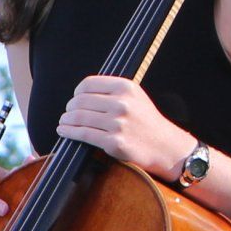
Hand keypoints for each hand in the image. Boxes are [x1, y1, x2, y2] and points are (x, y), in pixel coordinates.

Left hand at [54, 75, 188, 181]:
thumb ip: (111, 91)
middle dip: (70, 108)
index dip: (77, 92)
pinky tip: (64, 131)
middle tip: (67, 113)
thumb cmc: (147, 122)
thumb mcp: (135, 97)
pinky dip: (68, 132)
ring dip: (66, 120)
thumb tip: (80, 94)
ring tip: (63, 122)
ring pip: (79, 117)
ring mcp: (118, 123)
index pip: (89, 84)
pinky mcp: (114, 142)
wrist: (166, 147)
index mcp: (126, 88)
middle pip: (81, 101)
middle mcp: (122, 103)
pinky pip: (83, 134)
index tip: (75, 98)